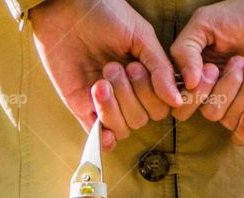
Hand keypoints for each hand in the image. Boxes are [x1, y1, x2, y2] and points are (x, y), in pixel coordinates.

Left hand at [29, 0, 181, 149]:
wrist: (66, 8)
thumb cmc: (105, 14)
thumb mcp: (140, 36)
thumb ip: (160, 68)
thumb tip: (177, 102)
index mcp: (144, 76)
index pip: (158, 107)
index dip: (151, 96)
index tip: (136, 67)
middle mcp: (127, 93)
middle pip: (140, 119)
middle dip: (128, 96)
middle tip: (113, 67)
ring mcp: (105, 102)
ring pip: (122, 128)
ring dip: (113, 108)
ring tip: (100, 81)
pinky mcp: (82, 107)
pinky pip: (98, 136)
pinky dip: (104, 138)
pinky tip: (104, 132)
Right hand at [170, 0, 243, 142]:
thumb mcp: (205, 23)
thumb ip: (184, 50)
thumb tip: (186, 84)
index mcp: (199, 73)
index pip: (181, 103)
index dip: (193, 94)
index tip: (210, 68)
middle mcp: (216, 91)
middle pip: (206, 112)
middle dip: (223, 88)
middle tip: (239, 61)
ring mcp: (238, 103)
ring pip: (225, 119)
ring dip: (243, 91)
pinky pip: (242, 135)